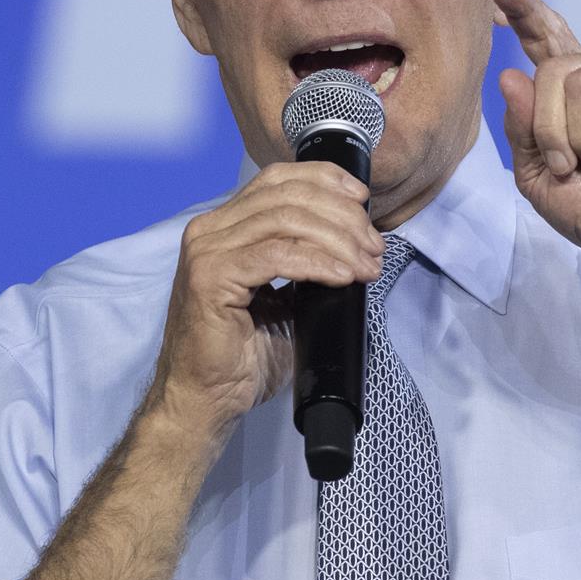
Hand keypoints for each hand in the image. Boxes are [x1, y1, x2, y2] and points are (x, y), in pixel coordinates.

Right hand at [145, 162, 383, 446]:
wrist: (207, 400)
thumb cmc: (243, 356)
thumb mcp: (283, 298)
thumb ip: (305, 262)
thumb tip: (354, 243)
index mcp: (224, 227)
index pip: (278, 179)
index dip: (325, 180)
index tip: (363, 200)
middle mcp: (210, 230)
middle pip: (287, 195)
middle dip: (342, 216)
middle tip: (374, 247)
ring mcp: (206, 251)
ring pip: (286, 220)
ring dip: (338, 239)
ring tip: (365, 264)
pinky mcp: (211, 277)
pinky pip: (277, 256)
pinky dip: (318, 261)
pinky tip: (342, 275)